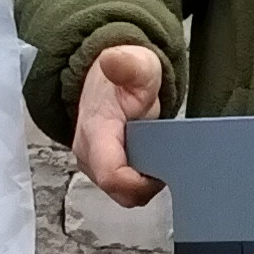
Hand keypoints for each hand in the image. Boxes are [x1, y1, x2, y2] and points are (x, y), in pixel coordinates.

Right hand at [73, 43, 166, 205]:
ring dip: (144, 181)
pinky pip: (123, 190)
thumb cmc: (122, 77)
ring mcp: (93, 165)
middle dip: (146, 184)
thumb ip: (129, 65)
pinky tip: (151, 161)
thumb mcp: (135, 65)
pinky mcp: (101, 171)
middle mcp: (88, 154)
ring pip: (123, 194)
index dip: (139, 183)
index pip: (111, 176)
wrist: (106, 78)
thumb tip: (112, 59)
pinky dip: (140, 181)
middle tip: (165, 157)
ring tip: (157, 154)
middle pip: (120, 191)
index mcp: (94, 131)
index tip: (161, 170)